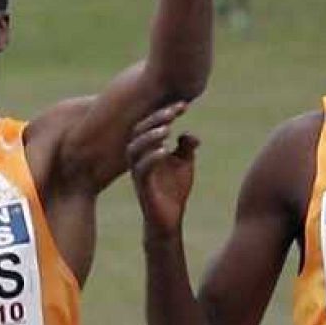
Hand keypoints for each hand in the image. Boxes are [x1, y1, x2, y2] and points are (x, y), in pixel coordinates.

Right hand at [129, 101, 198, 234]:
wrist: (169, 220)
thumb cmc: (174, 190)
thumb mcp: (184, 164)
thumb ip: (186, 147)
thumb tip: (190, 134)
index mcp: (147, 149)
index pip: (151, 124)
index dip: (166, 112)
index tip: (184, 105)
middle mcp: (138, 158)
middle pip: (139, 131)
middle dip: (156, 119)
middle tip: (174, 111)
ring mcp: (138, 172)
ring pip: (135, 148)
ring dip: (151, 137)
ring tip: (167, 129)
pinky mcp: (142, 187)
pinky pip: (142, 169)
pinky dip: (152, 158)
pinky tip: (165, 150)